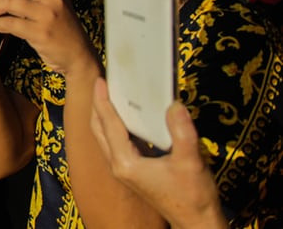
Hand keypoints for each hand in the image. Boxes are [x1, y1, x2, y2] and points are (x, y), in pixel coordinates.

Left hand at [90, 78, 226, 228]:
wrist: (196, 222)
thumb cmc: (192, 196)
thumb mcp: (190, 162)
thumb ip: (182, 133)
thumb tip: (174, 104)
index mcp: (125, 163)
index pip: (109, 125)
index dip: (103, 101)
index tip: (100, 80)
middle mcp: (119, 165)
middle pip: (99, 129)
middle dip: (98, 105)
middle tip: (103, 83)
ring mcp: (124, 169)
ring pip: (105, 137)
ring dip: (105, 116)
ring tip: (112, 95)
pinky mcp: (132, 171)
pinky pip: (117, 143)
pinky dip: (117, 126)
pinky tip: (128, 116)